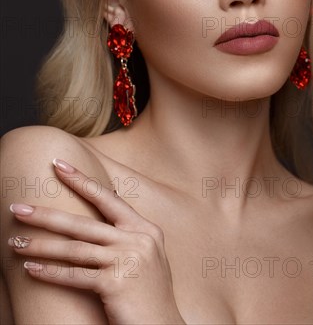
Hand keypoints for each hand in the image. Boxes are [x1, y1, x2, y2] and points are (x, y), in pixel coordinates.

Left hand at [8, 159, 185, 324]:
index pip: (108, 198)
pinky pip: (75, 275)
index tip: (58, 164)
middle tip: (18, 208)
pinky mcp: (115, 284)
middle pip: (83, 222)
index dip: (81, 181)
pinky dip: (50, 272)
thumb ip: (127, 236)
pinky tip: (30, 268)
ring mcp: (127, 260)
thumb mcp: (146, 256)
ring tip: (15, 241)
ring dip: (40, 245)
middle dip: (46, 215)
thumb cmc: (150, 294)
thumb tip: (97, 220)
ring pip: (74, 248)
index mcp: (145, 228)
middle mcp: (137, 239)